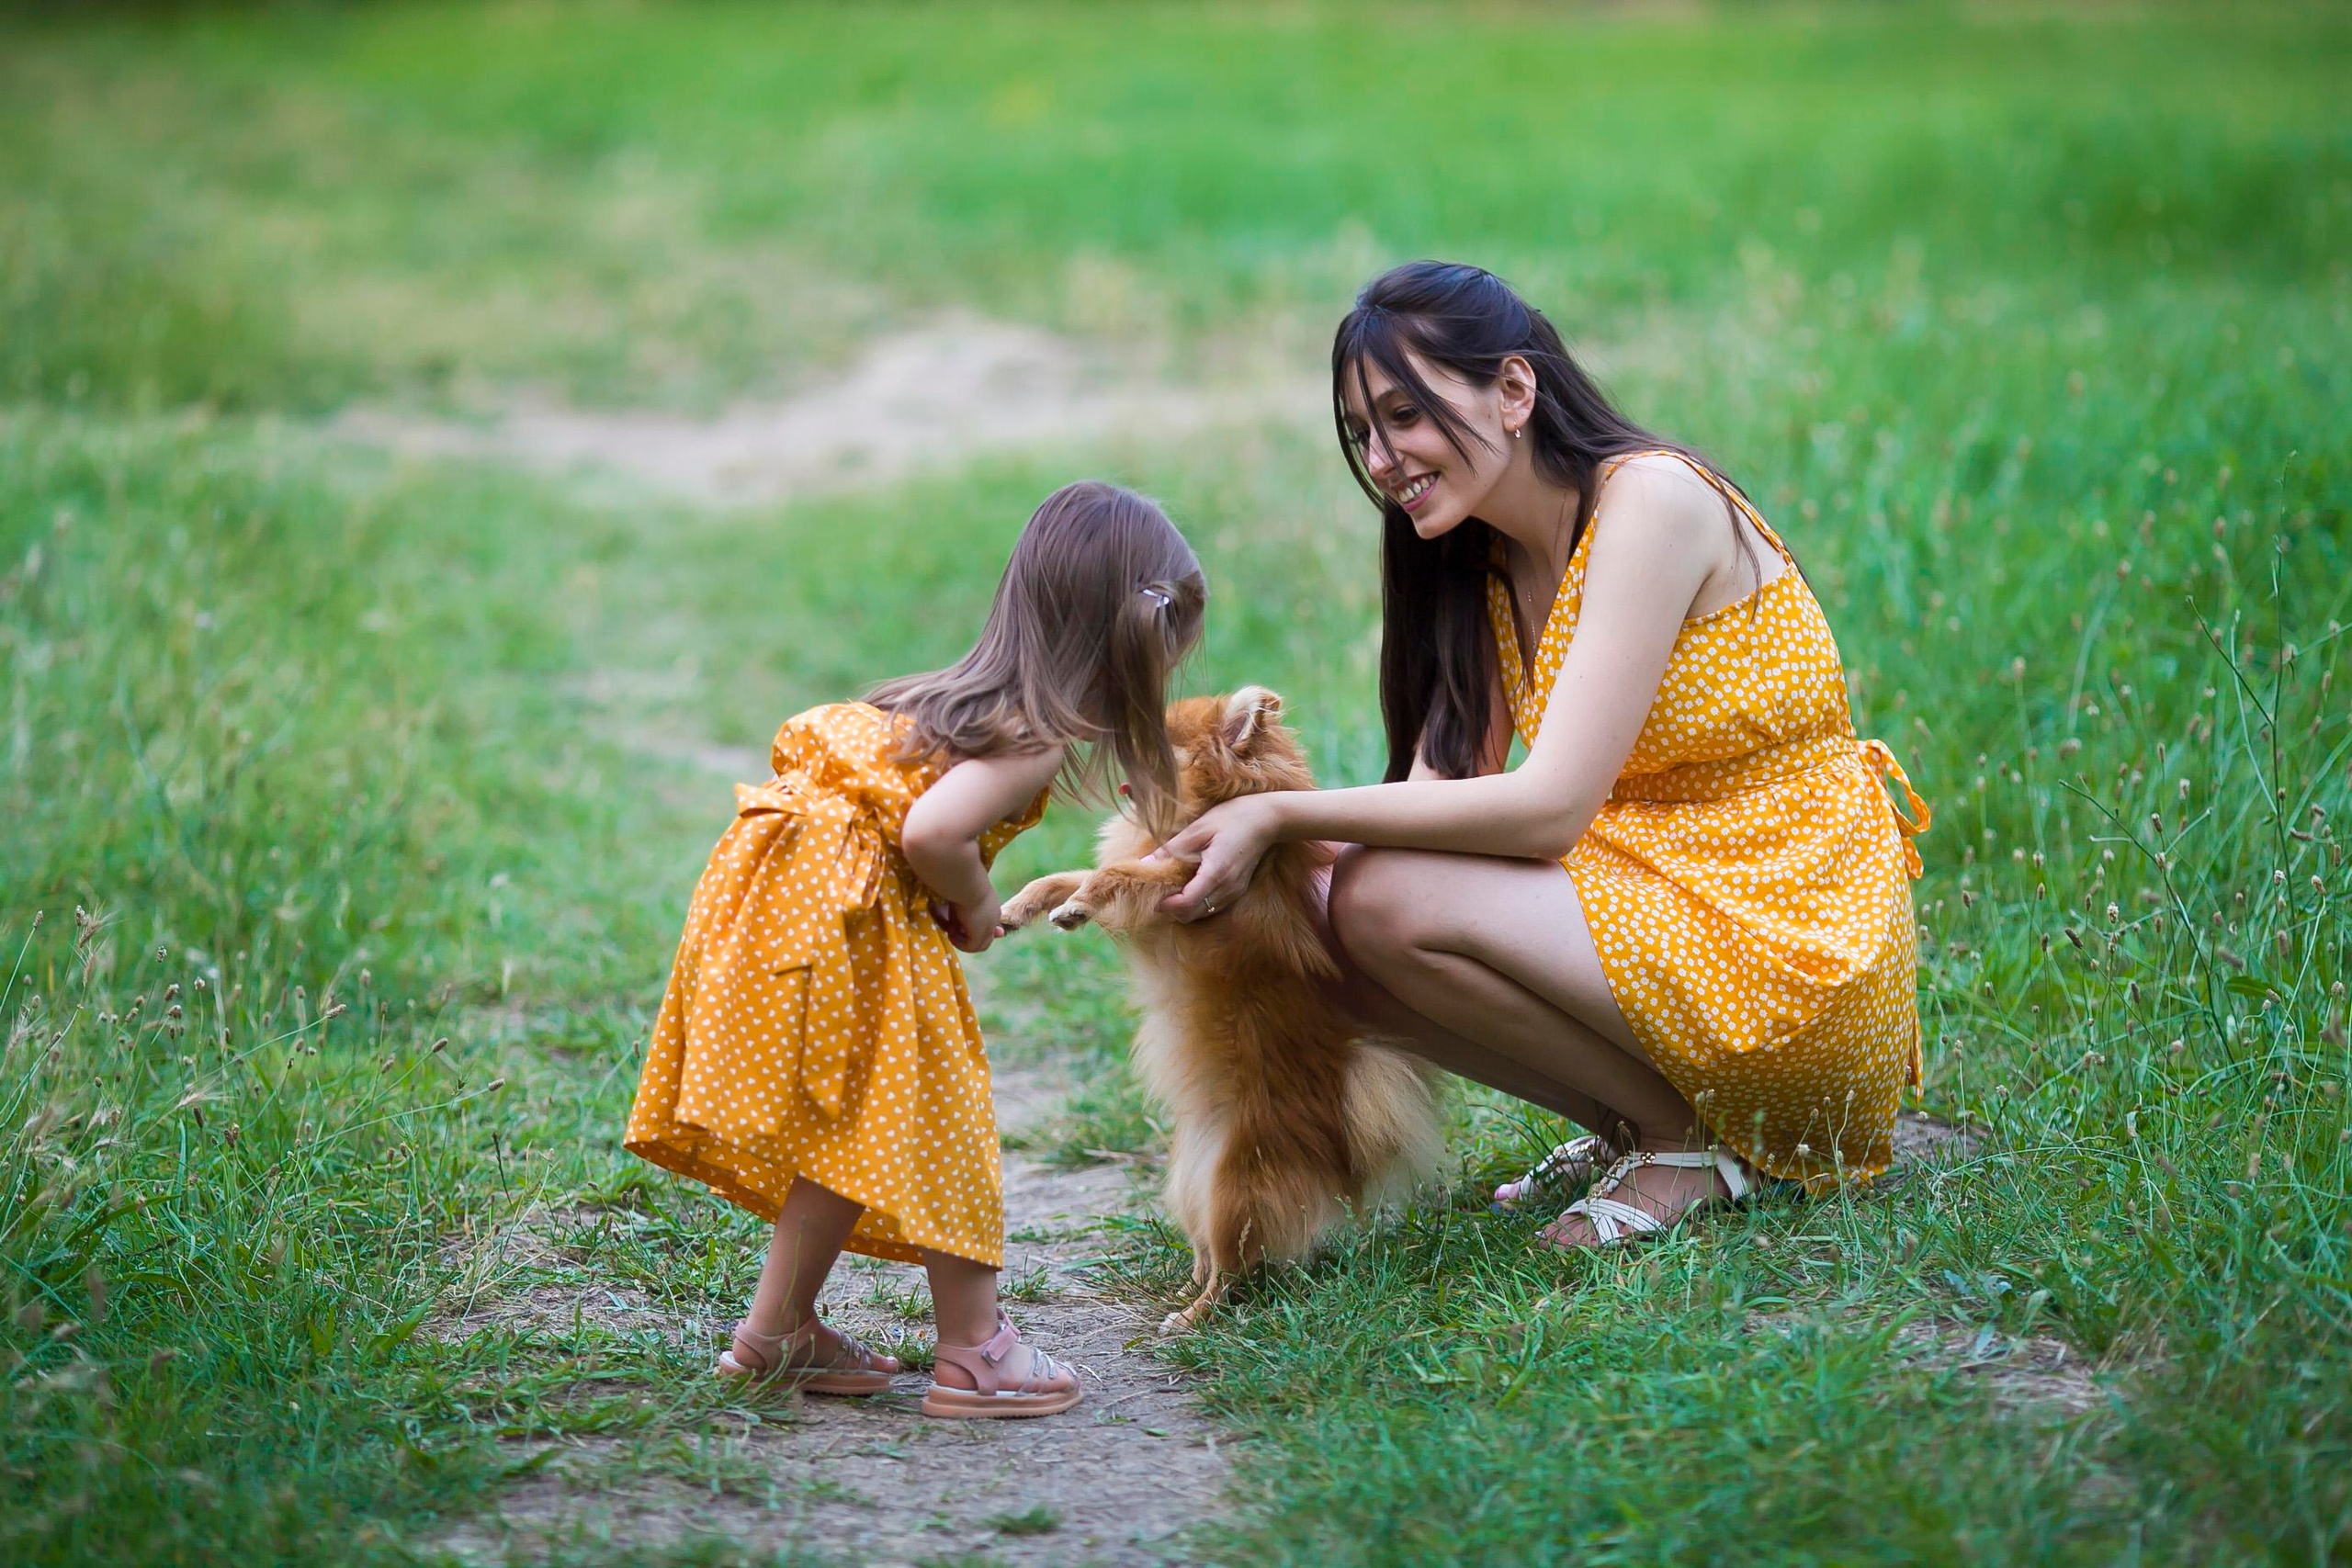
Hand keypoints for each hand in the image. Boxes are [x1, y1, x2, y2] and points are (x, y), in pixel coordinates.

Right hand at [932, 888, 1003, 953]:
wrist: (965, 881)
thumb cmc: (959, 883)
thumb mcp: (960, 898)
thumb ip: (959, 913)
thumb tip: (950, 926)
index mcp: (992, 906)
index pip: (991, 925)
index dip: (980, 932)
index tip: (967, 932)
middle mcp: (994, 916)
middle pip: (987, 938)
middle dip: (971, 939)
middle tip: (953, 932)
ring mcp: (990, 925)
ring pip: (981, 945)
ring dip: (965, 942)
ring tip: (951, 933)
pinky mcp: (982, 932)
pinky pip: (972, 946)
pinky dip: (960, 944)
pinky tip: (950, 933)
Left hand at [1154, 794, 1279, 921]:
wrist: (1267, 819)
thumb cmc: (1231, 817)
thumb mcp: (1197, 828)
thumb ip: (1170, 849)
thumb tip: (1143, 864)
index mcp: (1216, 873)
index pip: (1186, 904)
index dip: (1166, 905)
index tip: (1154, 895)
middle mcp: (1227, 889)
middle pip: (1192, 915)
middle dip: (1172, 909)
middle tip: (1160, 891)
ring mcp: (1234, 892)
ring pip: (1202, 913)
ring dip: (1184, 907)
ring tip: (1174, 887)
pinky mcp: (1237, 891)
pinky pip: (1212, 906)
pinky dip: (1197, 903)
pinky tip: (1191, 885)